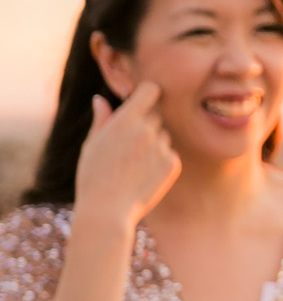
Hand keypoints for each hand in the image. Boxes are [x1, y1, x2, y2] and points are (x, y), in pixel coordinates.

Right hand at [73, 83, 179, 231]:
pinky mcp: (173, 164)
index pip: (152, 89)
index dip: (148, 93)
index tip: (142, 100)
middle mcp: (147, 130)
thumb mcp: (92, 145)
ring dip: (154, 143)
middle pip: (157, 114)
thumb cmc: (93, 176)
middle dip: (146, 123)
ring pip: (164, 135)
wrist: (107, 210)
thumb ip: (102, 119)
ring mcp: (162, 147)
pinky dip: (160, 161)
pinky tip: (143, 175)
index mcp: (126, 120)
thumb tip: (100, 99)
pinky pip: (170, 153)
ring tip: (133, 164)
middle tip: (128, 144)